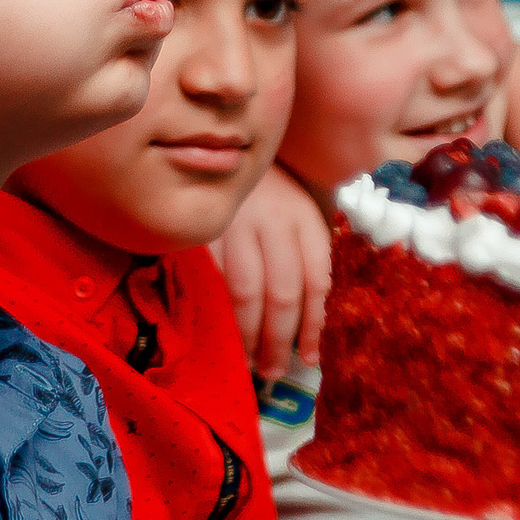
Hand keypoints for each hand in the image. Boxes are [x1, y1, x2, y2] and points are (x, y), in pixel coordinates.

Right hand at [212, 165, 331, 378]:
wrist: (221, 149)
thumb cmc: (268, 190)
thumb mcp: (299, 212)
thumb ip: (309, 257)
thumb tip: (314, 323)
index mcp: (304, 218)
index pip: (317, 280)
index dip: (315, 325)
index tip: (310, 358)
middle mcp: (273, 221)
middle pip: (281, 292)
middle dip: (278, 339)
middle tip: (273, 371)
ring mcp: (234, 224)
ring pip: (244, 291)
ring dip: (247, 334)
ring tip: (248, 362)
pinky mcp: (201, 230)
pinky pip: (210, 280)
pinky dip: (215, 312)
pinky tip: (219, 333)